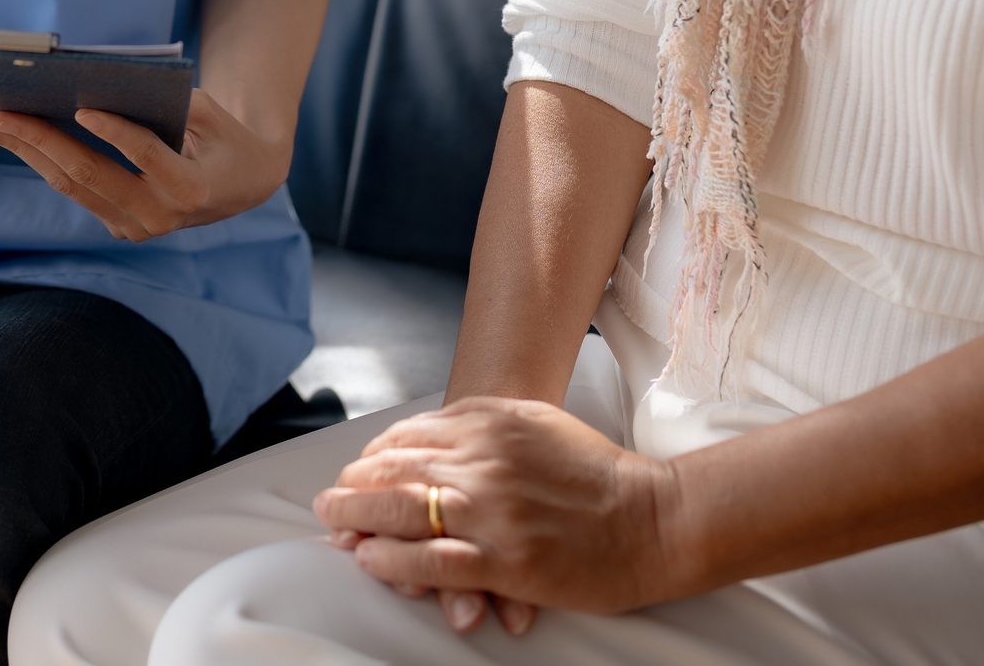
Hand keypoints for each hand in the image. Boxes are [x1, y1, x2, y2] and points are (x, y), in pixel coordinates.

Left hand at [0, 89, 288, 240]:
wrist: (240, 183)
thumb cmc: (224, 136)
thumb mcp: (211, 113)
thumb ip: (169, 103)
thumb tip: (104, 82)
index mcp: (191, 189)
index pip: (146, 156)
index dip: (115, 133)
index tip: (82, 108)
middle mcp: (160, 217)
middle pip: (89, 175)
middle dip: (40, 141)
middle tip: (0, 115)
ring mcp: (135, 227)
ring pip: (70, 186)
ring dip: (25, 152)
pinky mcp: (118, 226)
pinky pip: (74, 191)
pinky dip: (41, 161)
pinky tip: (11, 139)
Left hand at [311, 398, 679, 634]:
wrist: (654, 518)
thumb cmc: (597, 474)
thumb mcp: (534, 421)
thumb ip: (480, 424)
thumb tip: (427, 436)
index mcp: (488, 422)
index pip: (406, 437)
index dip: (371, 458)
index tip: (357, 473)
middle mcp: (483, 460)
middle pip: (392, 470)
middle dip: (352, 488)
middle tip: (329, 502)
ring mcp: (491, 510)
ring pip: (401, 511)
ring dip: (356, 520)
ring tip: (335, 528)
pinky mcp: (504, 558)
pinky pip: (430, 560)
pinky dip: (391, 561)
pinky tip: (371, 560)